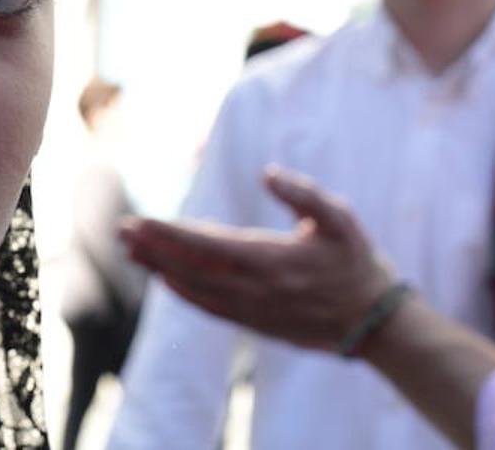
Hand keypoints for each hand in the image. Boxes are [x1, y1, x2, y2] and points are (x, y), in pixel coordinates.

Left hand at [119, 166, 394, 350]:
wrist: (374, 321)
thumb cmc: (356, 261)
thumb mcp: (340, 218)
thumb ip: (304, 193)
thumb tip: (268, 172)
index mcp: (271, 260)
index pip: (207, 244)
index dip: (170, 232)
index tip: (140, 221)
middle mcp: (255, 288)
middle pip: (191, 266)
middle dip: (153, 248)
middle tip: (120, 231)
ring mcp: (252, 309)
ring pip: (195, 288)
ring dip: (159, 268)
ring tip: (131, 249)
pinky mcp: (254, 322)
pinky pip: (209, 307)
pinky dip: (182, 292)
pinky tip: (163, 279)